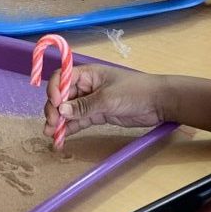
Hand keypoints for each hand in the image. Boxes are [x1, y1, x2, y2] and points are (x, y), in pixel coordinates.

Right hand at [44, 63, 167, 141]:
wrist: (159, 103)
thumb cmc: (135, 91)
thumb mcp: (108, 98)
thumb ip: (84, 106)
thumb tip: (62, 111)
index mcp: (88, 74)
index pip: (62, 77)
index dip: (55, 90)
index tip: (56, 104)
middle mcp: (86, 86)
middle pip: (63, 96)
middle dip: (54, 109)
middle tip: (51, 125)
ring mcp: (92, 101)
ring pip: (70, 110)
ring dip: (59, 121)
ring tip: (50, 134)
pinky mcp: (98, 114)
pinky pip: (80, 120)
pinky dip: (71, 128)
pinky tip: (61, 137)